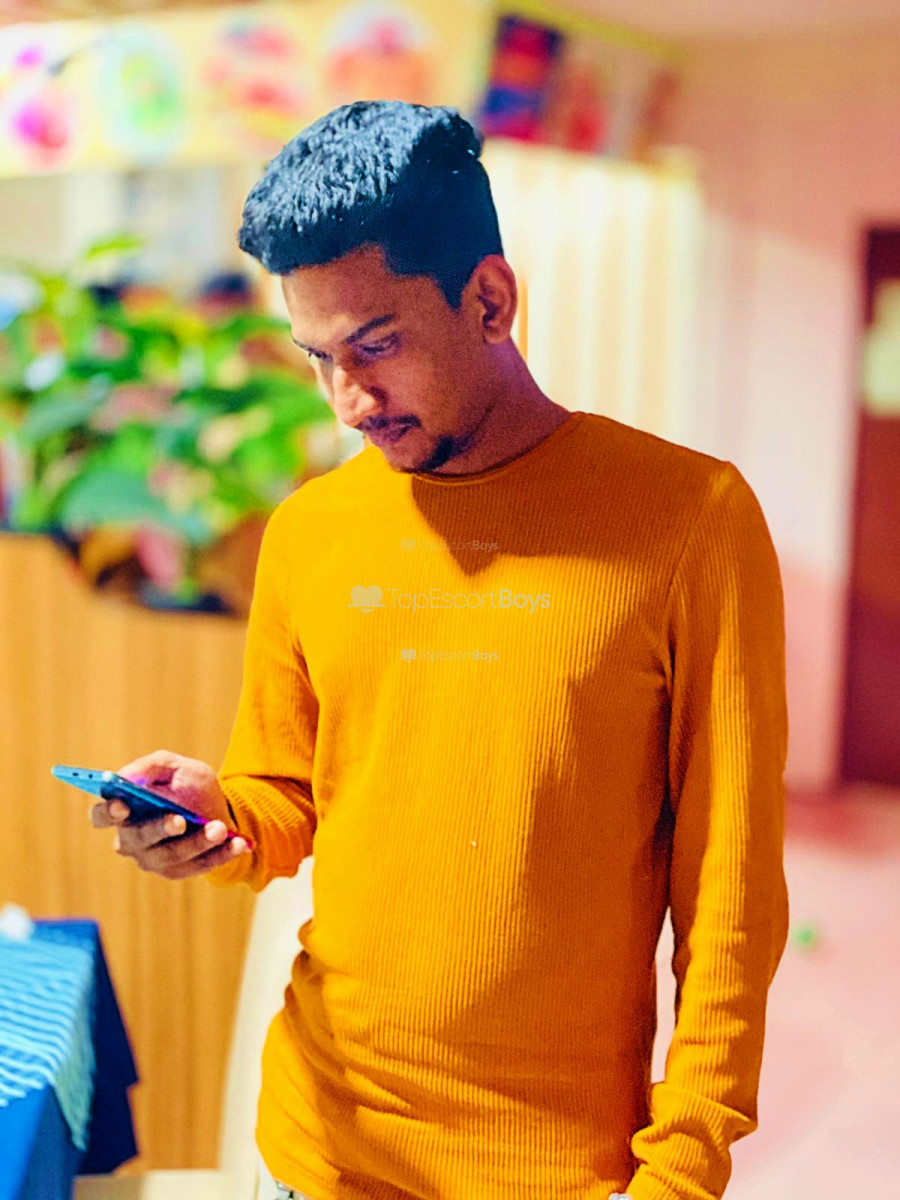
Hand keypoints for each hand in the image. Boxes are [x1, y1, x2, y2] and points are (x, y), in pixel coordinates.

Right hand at [90, 748, 248, 879]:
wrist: (221, 807)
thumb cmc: (189, 787)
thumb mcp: (176, 767)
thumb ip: (152, 766)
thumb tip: (127, 775)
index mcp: (123, 811)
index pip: (101, 816)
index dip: (107, 813)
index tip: (123, 806)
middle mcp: (132, 840)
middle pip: (136, 839)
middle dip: (159, 829)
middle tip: (180, 820)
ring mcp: (154, 859)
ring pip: (171, 856)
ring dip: (197, 842)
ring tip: (220, 828)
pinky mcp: (179, 871)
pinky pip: (198, 866)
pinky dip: (220, 854)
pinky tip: (237, 843)